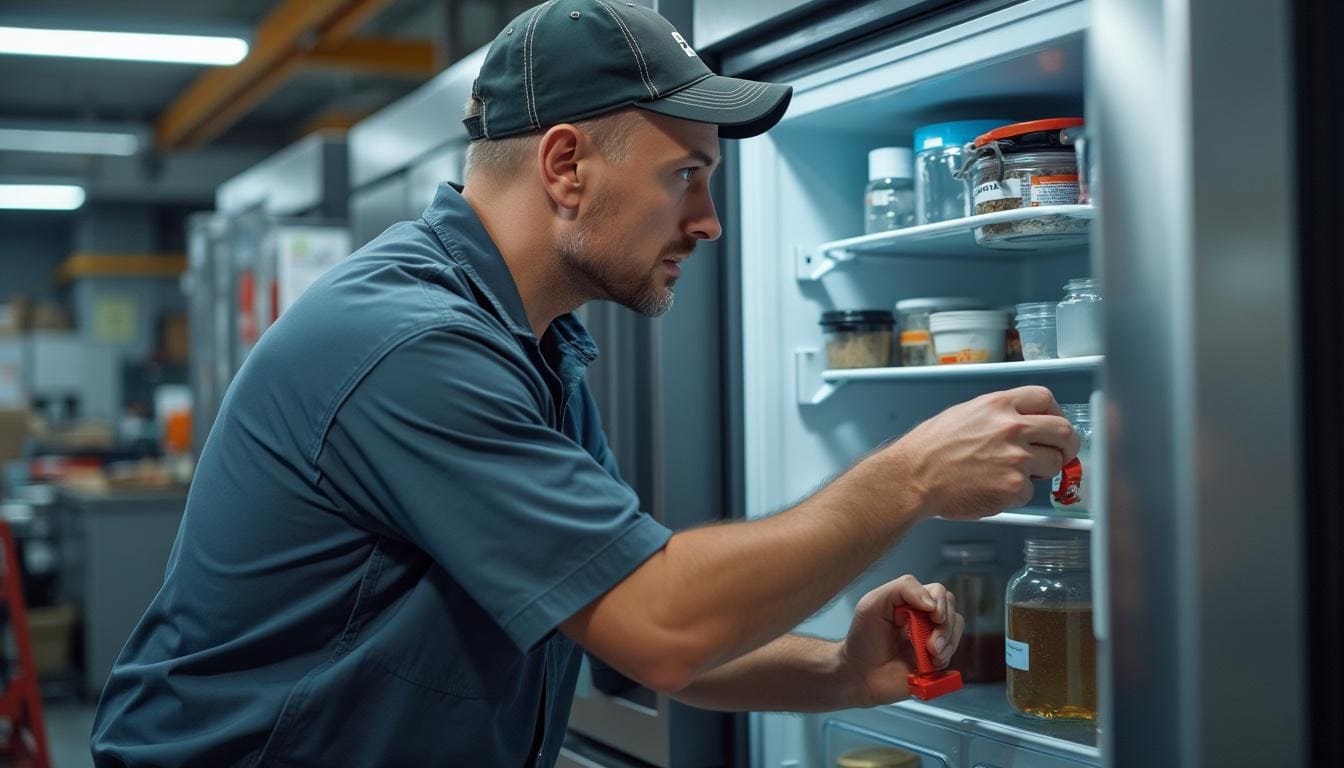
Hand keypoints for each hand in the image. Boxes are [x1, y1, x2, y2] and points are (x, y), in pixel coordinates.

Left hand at [837, 575, 963, 707]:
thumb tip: (932, 603)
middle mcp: (924, 618)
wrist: (859, 674)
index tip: (933, 617)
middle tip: (931, 645)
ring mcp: (931, 640)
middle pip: (952, 611)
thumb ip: (902, 589)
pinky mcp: (935, 661)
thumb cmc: (862, 638)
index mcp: (911, 602)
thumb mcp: (873, 603)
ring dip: (947, 644)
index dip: (941, 604)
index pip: (938, 593)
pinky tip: (931, 665)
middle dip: (946, 628)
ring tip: (931, 656)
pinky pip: (952, 655)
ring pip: (956, 631)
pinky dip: (946, 659)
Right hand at [883, 386, 1079, 519]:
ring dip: (1039, 473)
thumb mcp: (965, 414)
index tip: (1053, 426)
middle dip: (1065, 446)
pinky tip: (992, 488)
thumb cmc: (930, 449)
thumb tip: (1024, 424)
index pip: (1045, 399)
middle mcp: (1011, 427)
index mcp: (998, 405)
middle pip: (1064, 432)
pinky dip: (1015, 495)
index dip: (1055, 414)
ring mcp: (1015, 458)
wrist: (913, 477)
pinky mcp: (1013, 487)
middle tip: (1058, 455)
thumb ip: (998, 415)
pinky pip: (1030, 492)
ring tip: (1010, 474)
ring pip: (1053, 465)